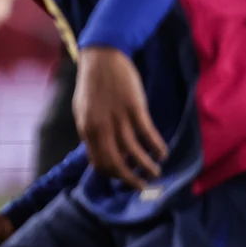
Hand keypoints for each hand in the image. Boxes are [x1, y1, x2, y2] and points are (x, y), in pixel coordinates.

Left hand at [74, 45, 166, 188]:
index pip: (98, 162)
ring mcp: (118, 119)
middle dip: (129, 179)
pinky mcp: (135, 109)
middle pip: (115, 162)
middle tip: (141, 187)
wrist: (102, 59)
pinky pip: (147, 134)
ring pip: (133, 152)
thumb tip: (97, 152)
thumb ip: (90, 132)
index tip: (122, 179)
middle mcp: (100, 128)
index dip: (112, 175)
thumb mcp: (82, 112)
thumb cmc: (92, 86)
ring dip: (146, 167)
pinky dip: (156, 147)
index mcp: (86, 130)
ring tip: (156, 174)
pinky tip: (163, 153)